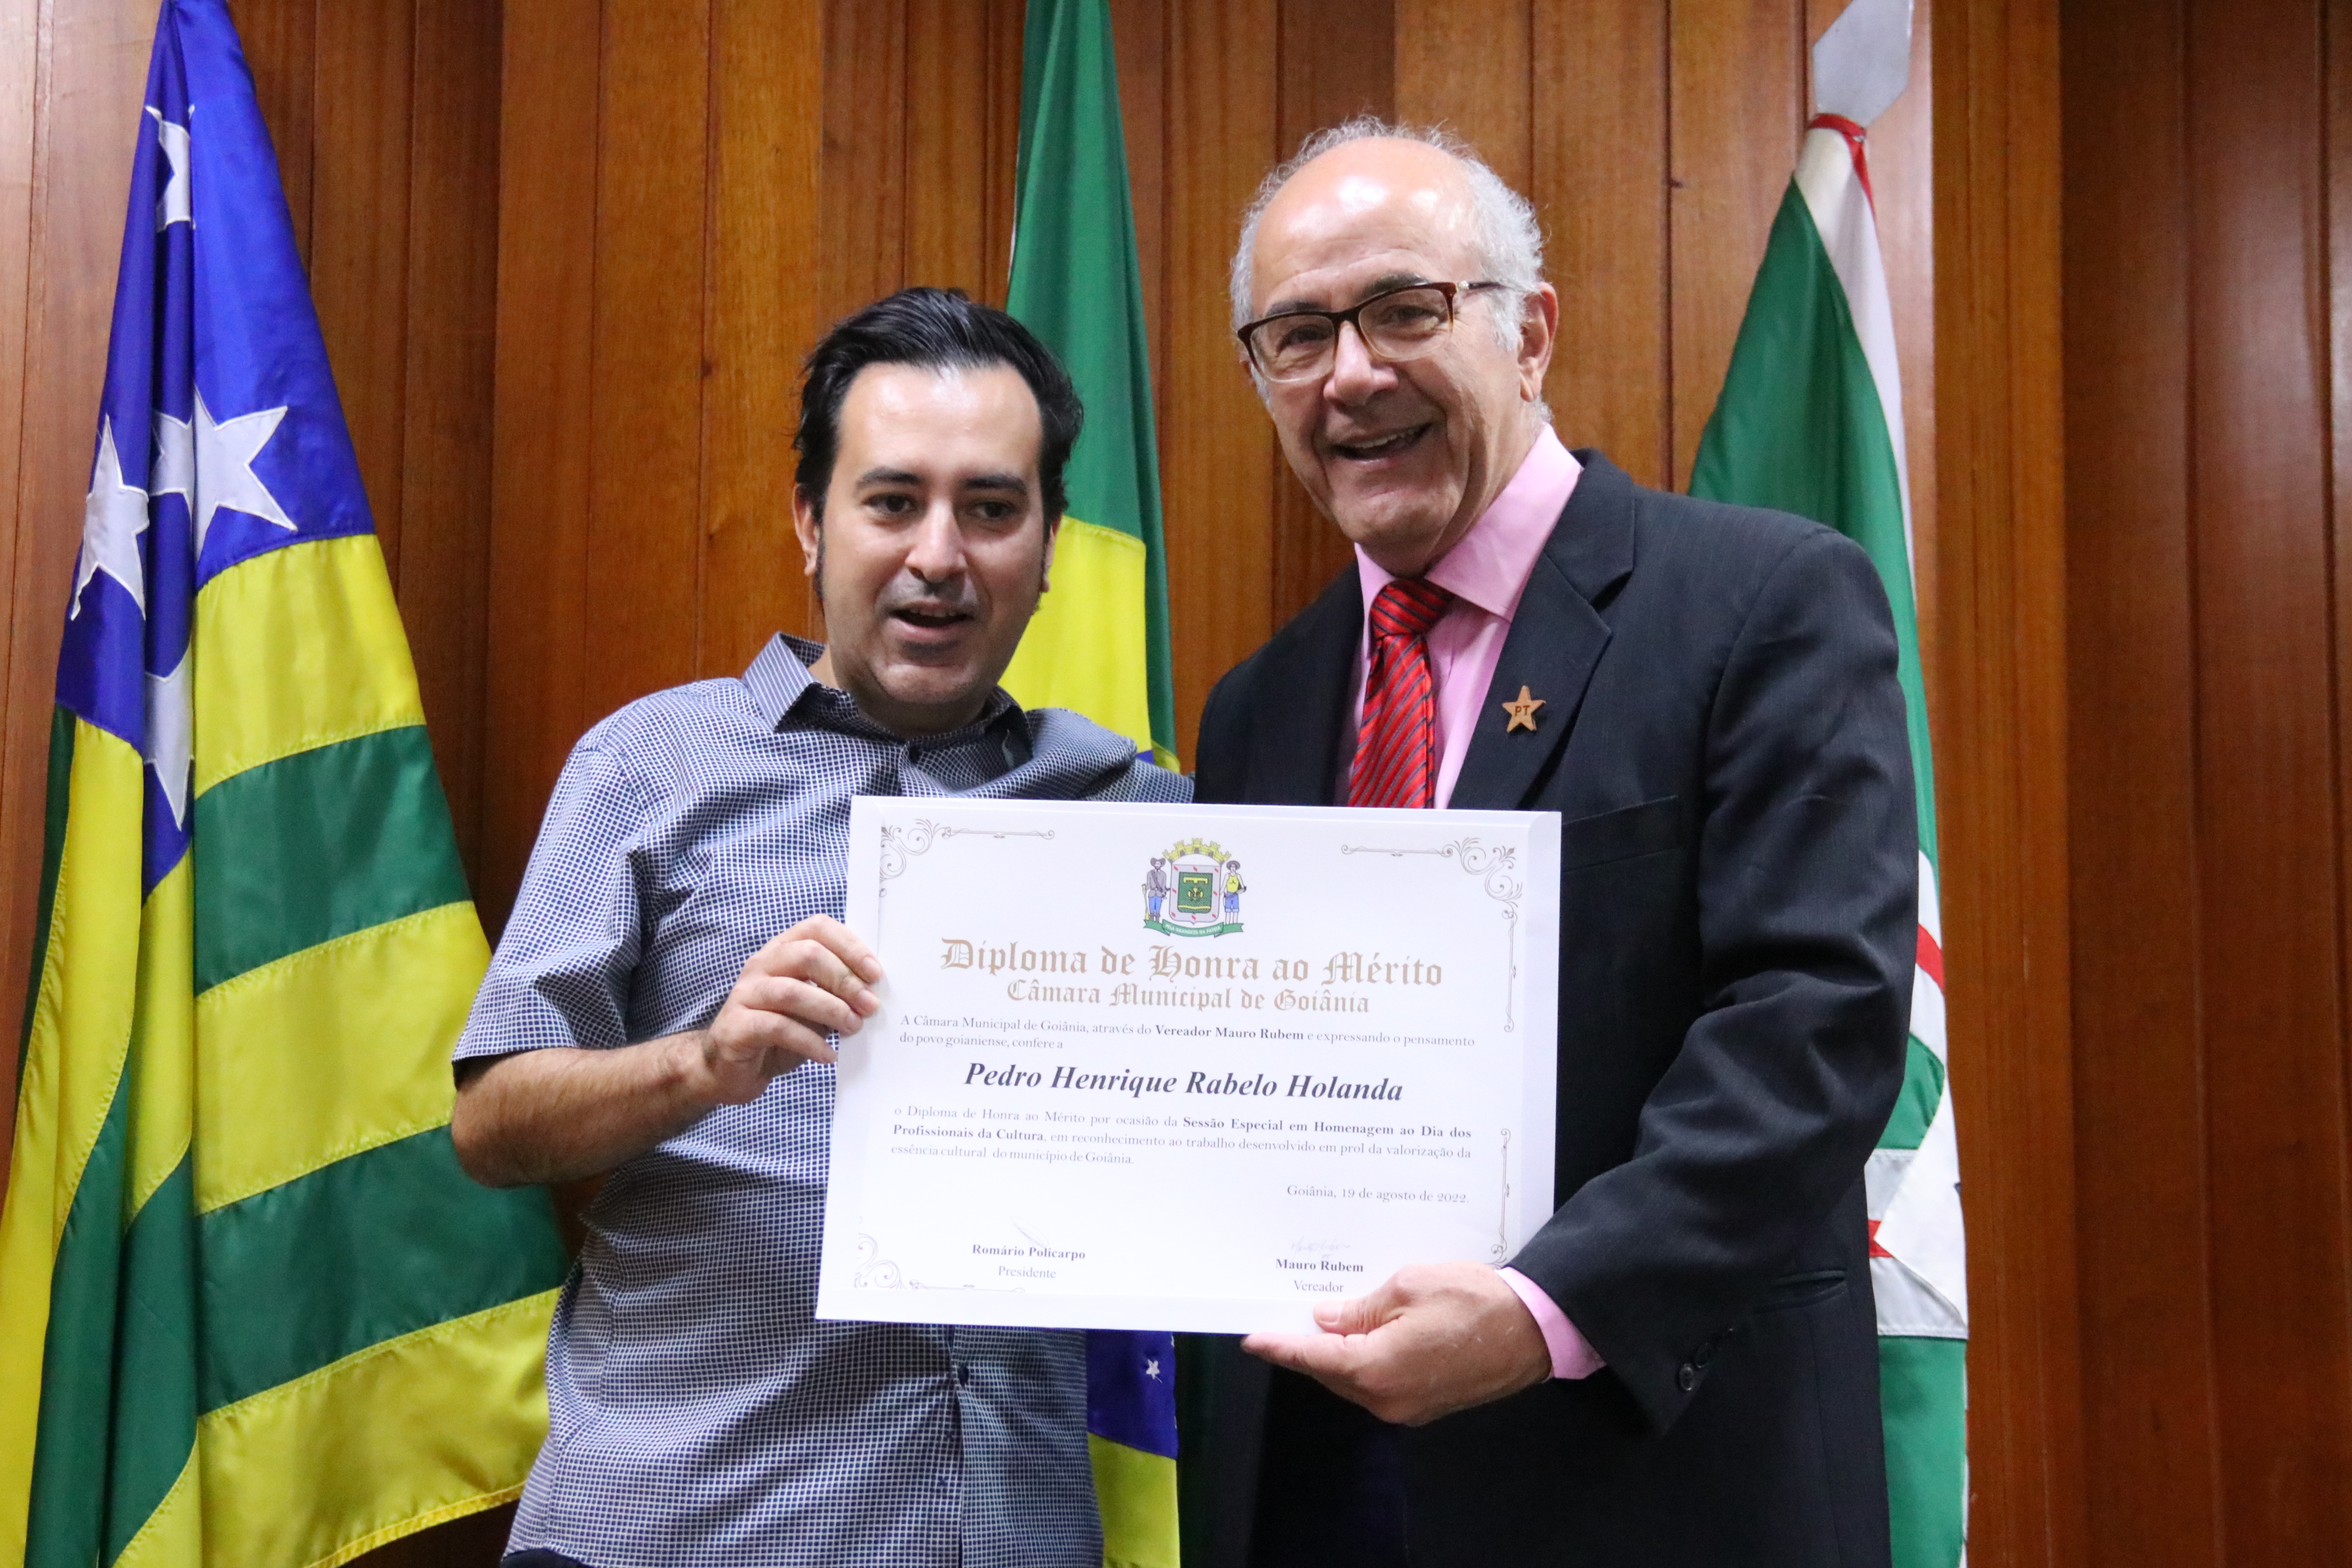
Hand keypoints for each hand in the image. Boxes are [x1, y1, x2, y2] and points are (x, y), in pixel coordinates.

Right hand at [686, 914, 881, 1103]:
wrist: (732, 1068)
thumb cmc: (779, 1033)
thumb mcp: (813, 1009)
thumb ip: (835, 994)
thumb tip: (872, 994)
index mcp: (782, 950)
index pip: (816, 928)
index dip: (850, 946)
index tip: (875, 974)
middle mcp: (761, 965)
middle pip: (807, 954)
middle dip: (845, 979)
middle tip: (869, 1006)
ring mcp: (745, 994)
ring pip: (792, 991)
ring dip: (831, 1010)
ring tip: (853, 1028)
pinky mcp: (736, 1026)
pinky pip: (778, 1028)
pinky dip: (810, 1042)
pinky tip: (828, 1055)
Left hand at [1241, 1260, 1551, 1425]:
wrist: (1535, 1330)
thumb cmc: (1476, 1302)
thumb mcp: (1409, 1286)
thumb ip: (1361, 1307)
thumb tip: (1328, 1319)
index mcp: (1377, 1368)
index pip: (1313, 1359)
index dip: (1281, 1347)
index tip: (1253, 1339)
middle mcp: (1387, 1397)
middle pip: (1331, 1372)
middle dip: (1309, 1346)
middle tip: (1288, 1315)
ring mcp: (1408, 1406)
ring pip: (1355, 1380)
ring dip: (1338, 1353)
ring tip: (1326, 1318)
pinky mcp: (1427, 1404)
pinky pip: (1380, 1383)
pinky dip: (1365, 1361)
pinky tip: (1365, 1332)